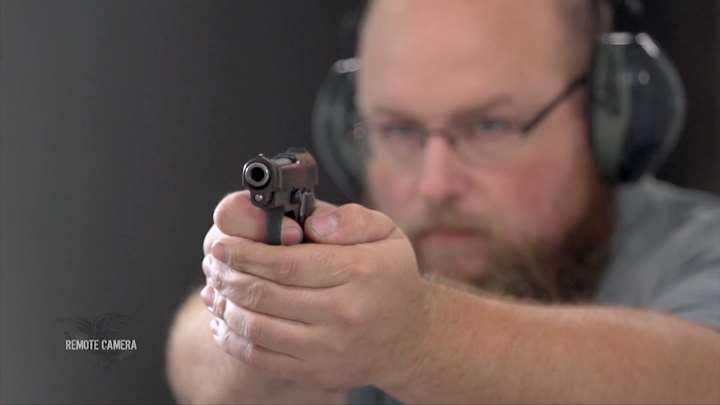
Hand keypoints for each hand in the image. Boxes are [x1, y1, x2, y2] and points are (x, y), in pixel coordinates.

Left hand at [201, 191, 434, 390]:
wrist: (409, 337)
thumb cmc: (391, 278)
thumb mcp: (386, 233)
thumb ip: (350, 219)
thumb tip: (310, 222)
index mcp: (360, 272)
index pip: (287, 263)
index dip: (246, 253)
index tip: (223, 243)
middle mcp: (345, 313)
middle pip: (266, 295)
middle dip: (229, 276)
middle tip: (213, 262)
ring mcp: (329, 348)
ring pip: (258, 328)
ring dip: (226, 307)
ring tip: (215, 288)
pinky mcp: (317, 372)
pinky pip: (262, 358)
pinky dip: (234, 339)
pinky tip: (223, 321)